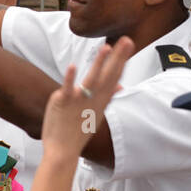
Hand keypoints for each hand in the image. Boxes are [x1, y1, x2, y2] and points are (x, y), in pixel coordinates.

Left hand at [41, 38, 134, 161]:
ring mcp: (78, 100)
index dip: (121, 59)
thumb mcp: (96, 113)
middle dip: (118, 57)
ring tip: (106, 47)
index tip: (128, 44)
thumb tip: (119, 87)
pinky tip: (73, 66)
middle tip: (127, 39)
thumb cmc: (78, 132)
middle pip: (108, 75)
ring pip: (92, 79)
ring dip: (99, 63)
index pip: (114, 76)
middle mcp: (92, 99)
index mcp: (100, 100)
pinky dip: (70, 78)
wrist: (63, 151)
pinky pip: (67, 89)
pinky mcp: (63, 102)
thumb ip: (107, 97)